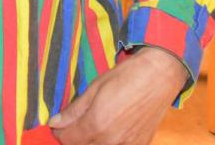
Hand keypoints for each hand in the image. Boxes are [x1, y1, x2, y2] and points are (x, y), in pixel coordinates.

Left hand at [49, 47, 187, 144]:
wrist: (159, 76)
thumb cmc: (126, 77)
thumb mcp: (95, 88)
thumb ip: (74, 110)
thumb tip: (55, 123)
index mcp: (96, 124)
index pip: (67, 140)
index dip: (59, 132)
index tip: (59, 124)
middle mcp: (110, 140)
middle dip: (74, 138)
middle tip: (75, 125)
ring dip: (91, 142)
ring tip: (93, 126)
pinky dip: (109, 143)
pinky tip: (111, 130)